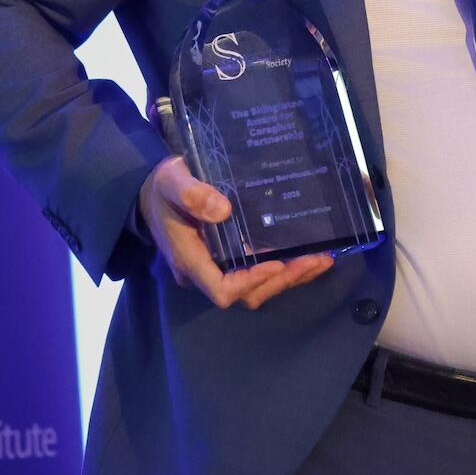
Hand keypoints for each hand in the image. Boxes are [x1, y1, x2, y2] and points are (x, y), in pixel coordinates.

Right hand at [140, 156, 333, 309]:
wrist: (154, 192)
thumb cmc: (163, 187)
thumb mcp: (172, 181)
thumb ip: (192, 194)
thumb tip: (223, 210)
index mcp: (190, 259)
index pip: (222, 289)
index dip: (251, 281)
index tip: (277, 262)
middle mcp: (205, 272)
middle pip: (247, 294)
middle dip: (282, 280)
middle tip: (316, 260)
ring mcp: (217, 268)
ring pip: (256, 289)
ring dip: (289, 278)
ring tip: (321, 260)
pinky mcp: (228, 260)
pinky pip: (257, 275)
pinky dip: (283, 269)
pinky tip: (308, 256)